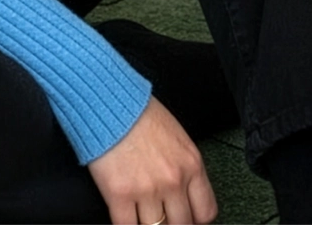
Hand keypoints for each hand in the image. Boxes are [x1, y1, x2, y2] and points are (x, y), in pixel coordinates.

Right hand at [87, 96, 216, 224]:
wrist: (106, 98)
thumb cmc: (137, 111)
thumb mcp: (175, 136)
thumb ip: (183, 165)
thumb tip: (183, 192)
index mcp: (191, 164)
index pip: (205, 212)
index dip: (194, 219)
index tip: (185, 217)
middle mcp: (173, 180)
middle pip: (181, 224)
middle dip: (170, 222)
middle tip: (160, 215)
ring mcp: (147, 189)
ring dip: (147, 222)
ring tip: (140, 212)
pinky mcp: (120, 193)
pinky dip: (126, 224)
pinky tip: (123, 215)